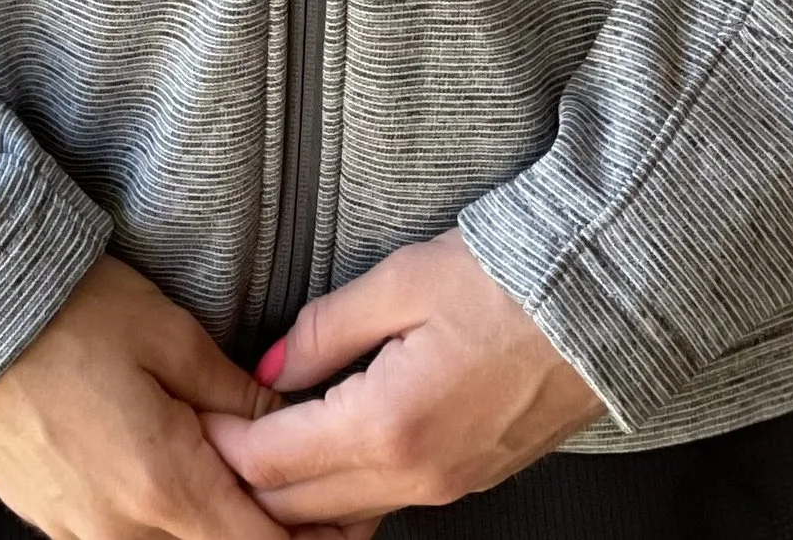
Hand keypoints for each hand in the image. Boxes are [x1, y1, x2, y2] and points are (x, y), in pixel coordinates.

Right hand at [0, 252, 371, 539]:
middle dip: (267, 531)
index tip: (346, 517)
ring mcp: (78, 531)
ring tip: (241, 479)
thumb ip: (235, 397)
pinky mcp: (47, 518)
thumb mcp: (169, 336)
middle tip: (308, 496)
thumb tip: (289, 430)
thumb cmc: (72, 312)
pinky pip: (122, 537)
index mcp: (163, 487)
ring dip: (211, 525)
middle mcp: (121, 529)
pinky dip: (161, 521)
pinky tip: (177, 478)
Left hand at [197, 229, 605, 525]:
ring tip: (258, 449)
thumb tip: (268, 369)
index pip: (273, 463)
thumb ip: (325, 330)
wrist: (602, 300)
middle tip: (209, 439)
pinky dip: (340, 495)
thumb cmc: (504, 277)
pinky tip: (322, 458)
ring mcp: (446, 487)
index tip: (190, 419)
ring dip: (292, 497)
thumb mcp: (401, 282)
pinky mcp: (469, 481)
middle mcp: (415, 476)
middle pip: (299, 509)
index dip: (222, 445)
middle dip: (245, 481)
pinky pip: (384, 505)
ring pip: (342, 517)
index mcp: (388, 426)